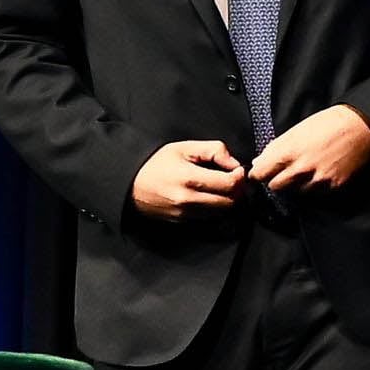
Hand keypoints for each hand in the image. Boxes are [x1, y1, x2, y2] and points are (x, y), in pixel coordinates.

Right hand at [130, 139, 245, 218]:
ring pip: (222, 212)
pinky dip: (214, 208)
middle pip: (230, 202)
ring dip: (227, 200)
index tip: (238, 170)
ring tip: (219, 187)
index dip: (240, 177)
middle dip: (237, 190)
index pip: (230, 184)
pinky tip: (208, 196)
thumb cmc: (155, 164)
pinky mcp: (182, 221)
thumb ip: (213, 150)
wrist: (129, 184)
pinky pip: (209, 218)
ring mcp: (185, 214)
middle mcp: (188, 200)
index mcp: (190, 179)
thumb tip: (234, 163)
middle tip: (232, 179)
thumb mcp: (184, 148)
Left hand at [246, 104, 369, 194]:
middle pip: (275, 186)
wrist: (362, 127)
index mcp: (288, 152)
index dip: (259, 173)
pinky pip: (315, 193)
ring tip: (306, 170)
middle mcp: (301, 169)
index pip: (260, 174)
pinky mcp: (333, 186)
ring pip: (295, 192)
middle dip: (277, 179)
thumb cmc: (329, 123)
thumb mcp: (297, 130)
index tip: (261, 172)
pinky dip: (314, 186)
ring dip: (296, 184)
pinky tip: (320, 173)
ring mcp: (318, 180)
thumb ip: (276, 148)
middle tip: (284, 171)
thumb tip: (260, 162)